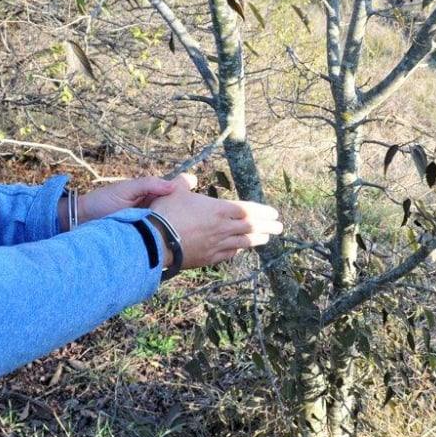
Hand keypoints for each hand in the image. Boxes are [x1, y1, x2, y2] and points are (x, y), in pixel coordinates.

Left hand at [59, 174, 197, 230]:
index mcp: (152, 195)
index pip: (177, 193)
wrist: (82, 222)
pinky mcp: (146, 240)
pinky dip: (168, 242)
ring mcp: (151, 226)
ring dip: (179, 229)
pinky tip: (176, 243)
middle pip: (178, 211)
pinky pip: (161, 241)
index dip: (188, 195)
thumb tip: (174, 186)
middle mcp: (154, 211)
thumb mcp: (126, 189)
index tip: (197, 197)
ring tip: (191, 231)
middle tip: (198, 217)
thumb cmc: (102, 202)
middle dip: (187, 214)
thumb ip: (149, 184)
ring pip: (172, 227)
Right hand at [150, 186, 282, 267]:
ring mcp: (217, 245)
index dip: (263, 212)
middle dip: (267, 226)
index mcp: (219, 209)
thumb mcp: (174, 191)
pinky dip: (237, 250)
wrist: (156, 242)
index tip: (274, 214)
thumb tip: (190, 178)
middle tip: (279, 227)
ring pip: (243, 242)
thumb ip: (184, 183)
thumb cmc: (166, 214)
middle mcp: (223, 228)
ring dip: (257, 240)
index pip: (248, 210)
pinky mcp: (208, 258)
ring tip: (266, 239)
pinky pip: (228, 254)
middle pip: (251, 226)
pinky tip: (240, 249)